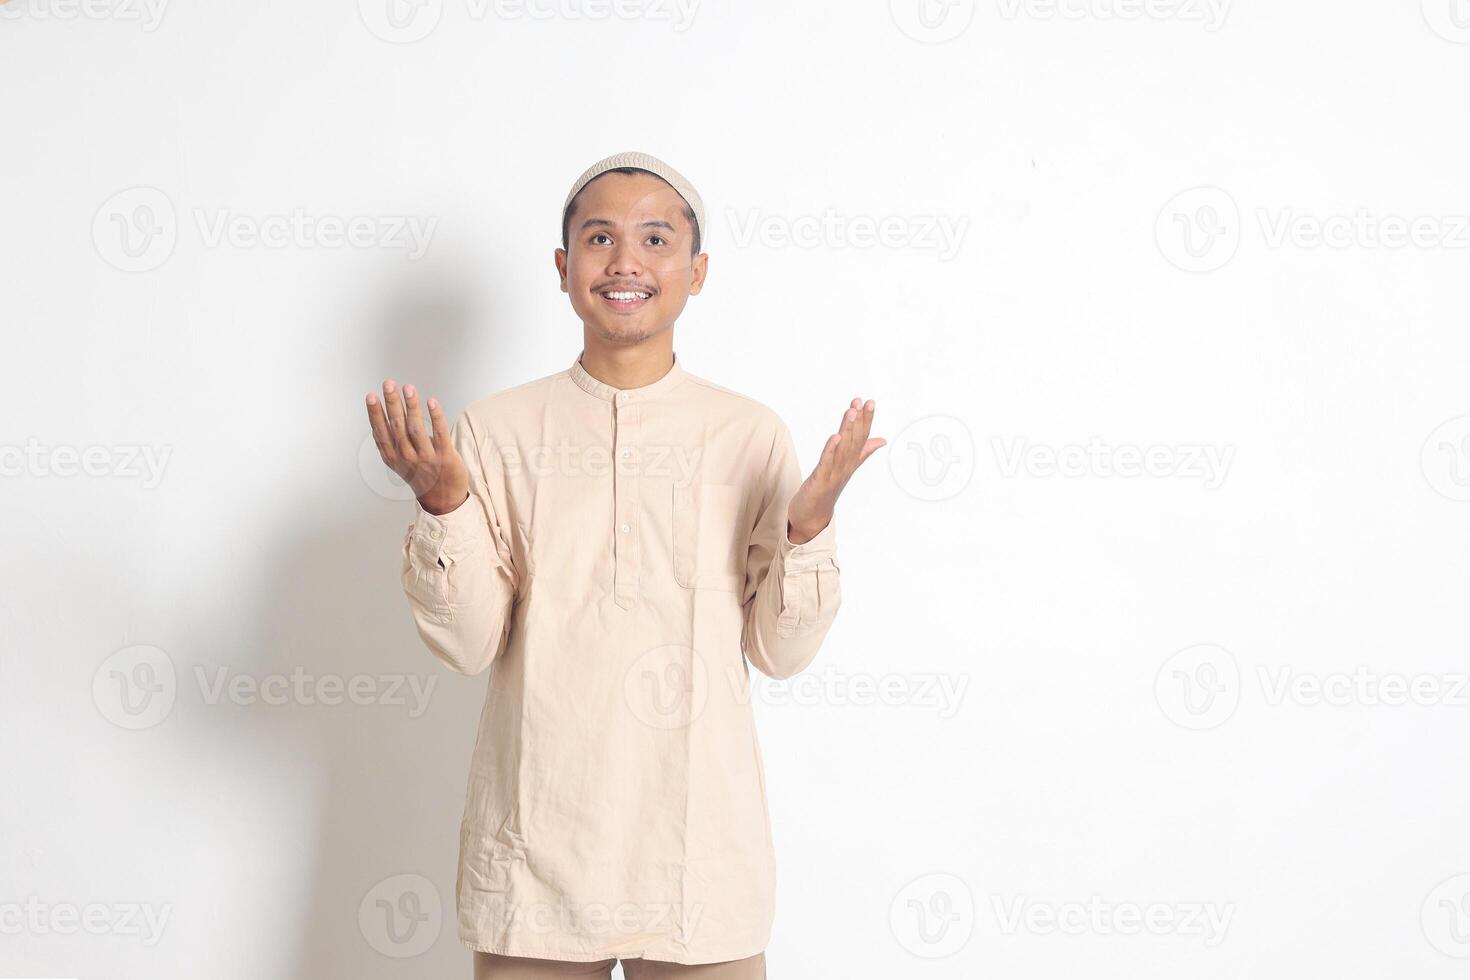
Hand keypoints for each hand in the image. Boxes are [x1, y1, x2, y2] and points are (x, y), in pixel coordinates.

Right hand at [365, 379, 467, 514]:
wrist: (442, 500)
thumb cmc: (420, 477)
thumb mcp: (398, 463)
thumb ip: (389, 444)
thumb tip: (376, 419)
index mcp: (393, 457)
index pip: (381, 432)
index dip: (375, 414)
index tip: (371, 396)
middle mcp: (407, 457)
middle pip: (397, 426)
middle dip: (392, 403)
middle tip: (388, 384)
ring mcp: (426, 458)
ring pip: (416, 428)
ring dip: (411, 406)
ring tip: (408, 388)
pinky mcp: (445, 457)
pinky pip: (440, 434)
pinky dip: (435, 417)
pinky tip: (431, 402)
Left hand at [786, 398, 884, 543]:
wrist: (812, 516)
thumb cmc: (827, 489)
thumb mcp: (845, 467)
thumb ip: (863, 452)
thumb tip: (881, 440)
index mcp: (850, 462)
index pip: (862, 438)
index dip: (866, 420)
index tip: (870, 401)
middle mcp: (845, 467)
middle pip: (854, 441)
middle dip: (859, 421)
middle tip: (862, 402)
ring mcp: (834, 474)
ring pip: (843, 449)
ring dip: (847, 430)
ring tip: (850, 412)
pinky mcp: (820, 481)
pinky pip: (827, 463)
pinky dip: (831, 450)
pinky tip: (835, 436)